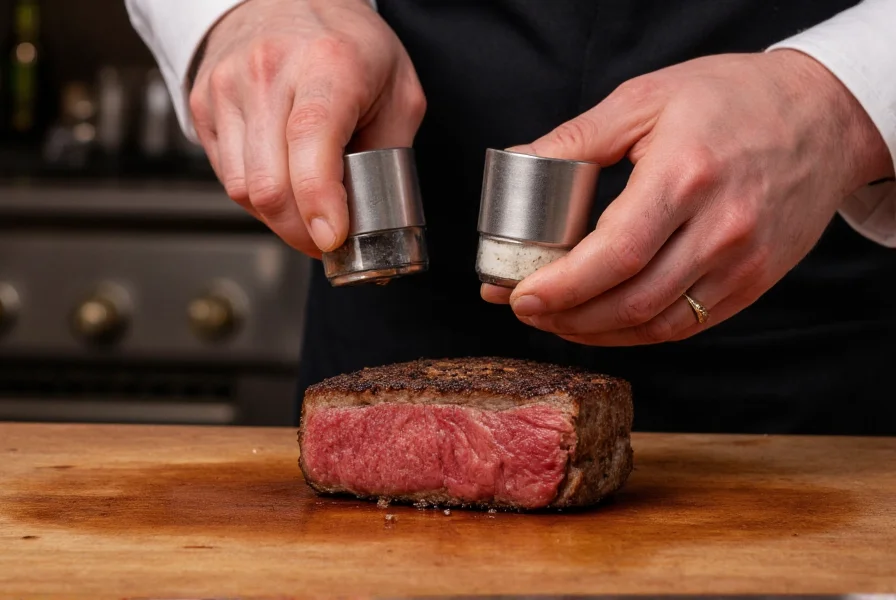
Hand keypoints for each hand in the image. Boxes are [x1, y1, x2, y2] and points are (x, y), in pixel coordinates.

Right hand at [190, 0, 425, 256]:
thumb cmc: (347, 43)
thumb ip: (392, 151)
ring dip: (279, 219)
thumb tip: (377, 215)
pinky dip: (257, 198)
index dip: (319, 201)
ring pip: (243, 189)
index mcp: (328, 64)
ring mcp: (229, 88)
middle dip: (301, 230)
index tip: (332, 236)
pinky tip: (282, 185)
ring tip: (307, 211)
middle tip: (327, 237)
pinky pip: (228, 177)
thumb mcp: (398, 87)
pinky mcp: (204, 105)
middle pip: (270, 183)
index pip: (310, 141)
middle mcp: (269, 72)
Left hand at [482, 50, 892, 345]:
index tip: (520, 295)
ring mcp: (743, 262)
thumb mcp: (646, 99)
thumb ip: (578, 139)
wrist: (822, 116)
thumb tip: (517, 166)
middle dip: (567, 316)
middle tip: (527, 309)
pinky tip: (605, 321)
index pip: (614, 254)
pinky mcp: (754, 281)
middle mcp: (720, 228)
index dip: (561, 286)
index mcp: (685, 176)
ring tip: (557, 319)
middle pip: (631, 300)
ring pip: (657, 325)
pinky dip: (638, 333)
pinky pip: (687, 325)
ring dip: (597, 333)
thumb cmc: (733, 99)